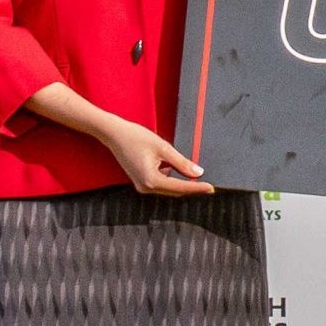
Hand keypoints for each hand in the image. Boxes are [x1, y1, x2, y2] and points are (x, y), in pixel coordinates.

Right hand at [99, 119, 213, 196]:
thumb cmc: (136, 137)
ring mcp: (142, 186)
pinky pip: (161, 184)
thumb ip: (181, 162)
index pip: (180, 188)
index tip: (212, 189)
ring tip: (196, 177)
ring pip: (168, 189)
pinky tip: (176, 169)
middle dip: (191, 187)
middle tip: (208, 186)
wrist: (114, 134)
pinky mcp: (141, 182)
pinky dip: (171, 179)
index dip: (197, 188)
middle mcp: (145, 187)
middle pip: (175, 191)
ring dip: (181, 183)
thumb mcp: (163, 148)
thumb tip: (198, 173)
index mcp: (151, 180)